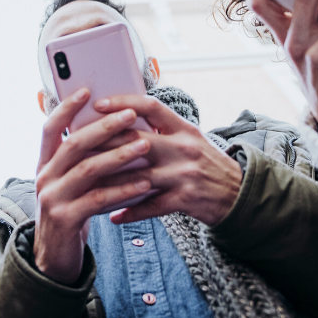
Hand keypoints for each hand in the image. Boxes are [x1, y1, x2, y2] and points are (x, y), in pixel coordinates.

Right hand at [33, 88, 158, 283]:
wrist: (54, 259)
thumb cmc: (71, 212)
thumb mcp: (70, 183)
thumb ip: (82, 160)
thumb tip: (113, 128)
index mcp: (44, 164)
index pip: (50, 128)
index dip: (66, 108)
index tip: (86, 90)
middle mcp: (44, 177)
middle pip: (73, 144)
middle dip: (104, 127)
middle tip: (131, 115)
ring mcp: (52, 198)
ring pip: (87, 169)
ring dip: (118, 155)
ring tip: (144, 145)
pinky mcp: (65, 219)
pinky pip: (98, 199)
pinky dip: (123, 189)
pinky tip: (144, 183)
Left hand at [88, 95, 242, 226]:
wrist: (241, 195)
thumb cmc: (207, 163)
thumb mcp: (190, 138)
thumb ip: (162, 129)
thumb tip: (122, 118)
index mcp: (183, 127)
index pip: (150, 106)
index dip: (123, 102)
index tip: (97, 104)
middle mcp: (183, 147)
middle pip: (136, 141)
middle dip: (104, 144)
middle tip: (77, 146)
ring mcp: (184, 174)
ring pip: (137, 176)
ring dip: (108, 182)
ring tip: (85, 184)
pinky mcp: (185, 200)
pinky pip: (150, 206)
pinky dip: (129, 212)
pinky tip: (112, 216)